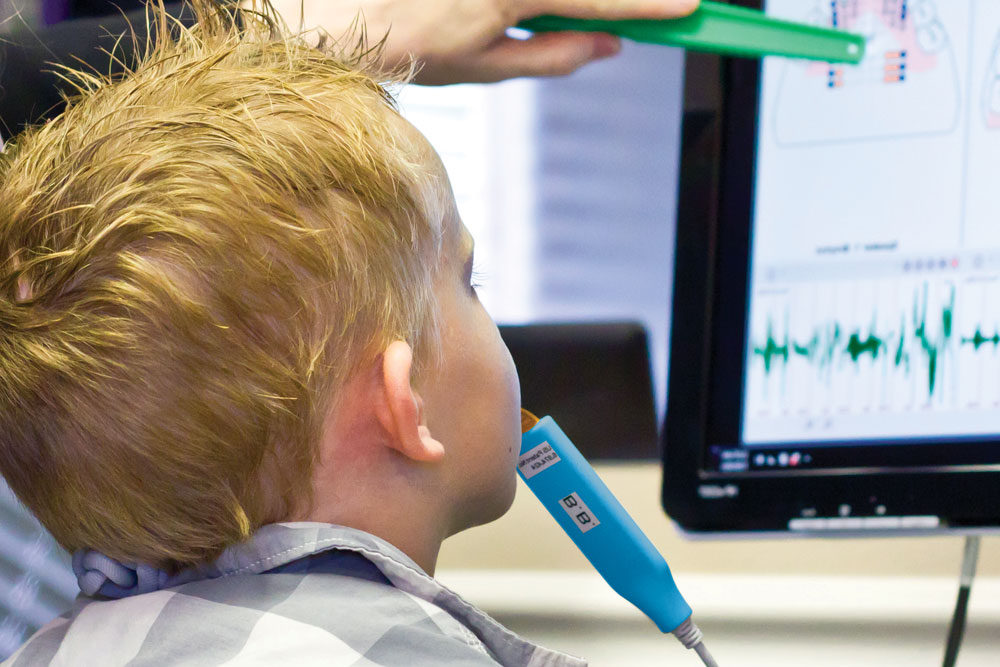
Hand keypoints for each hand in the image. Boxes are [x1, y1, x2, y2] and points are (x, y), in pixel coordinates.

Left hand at [257, 0, 699, 83]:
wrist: (335, 12)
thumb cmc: (407, 47)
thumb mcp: (483, 67)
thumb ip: (553, 54)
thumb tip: (612, 43)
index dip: (650, 4)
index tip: (691, 8)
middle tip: (674, 3)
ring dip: (579, 1)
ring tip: (560, 25)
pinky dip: (544, 0)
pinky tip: (531, 12)